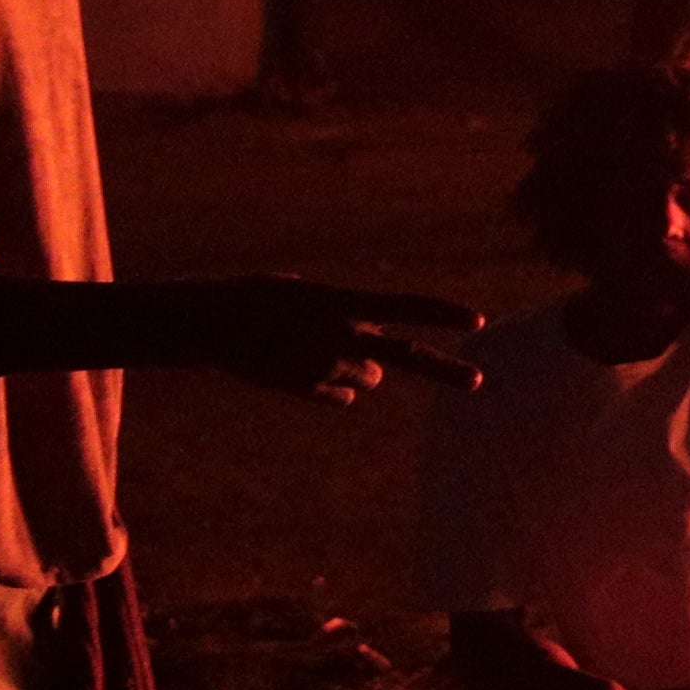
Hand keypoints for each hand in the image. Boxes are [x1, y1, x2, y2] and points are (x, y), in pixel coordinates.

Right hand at [197, 274, 477, 401]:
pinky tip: (301, 367)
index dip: (441, 313)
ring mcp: (326, 366)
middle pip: (405, 356)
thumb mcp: (309, 294)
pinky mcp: (310, 390)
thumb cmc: (260, 297)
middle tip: (479, 381)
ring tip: (316, 348)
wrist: (211, 325)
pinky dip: (333, 386)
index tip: (476, 321)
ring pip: (368, 378)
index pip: (404, 307)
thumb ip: (348, 315)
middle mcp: (340, 336)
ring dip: (358, 367)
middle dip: (446, 369)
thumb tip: (376, 347)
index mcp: (341, 302)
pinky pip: (341, 395)